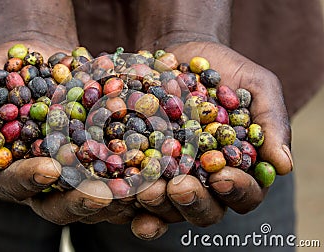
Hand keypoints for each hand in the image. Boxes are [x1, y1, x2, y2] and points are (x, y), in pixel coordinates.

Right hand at [0, 40, 136, 224]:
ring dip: (116, 194)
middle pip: (60, 203)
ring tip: (135, 186)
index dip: (31, 180)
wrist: (34, 57)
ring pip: (94, 195)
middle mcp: (42, 181)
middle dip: (81, 199)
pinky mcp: (99, 157)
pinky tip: (152, 165)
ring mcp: (73, 172)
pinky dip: (134, 168)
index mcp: (7, 173)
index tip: (50, 168)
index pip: (15, 185)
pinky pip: (118, 169)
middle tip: (102, 193)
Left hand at [134, 41, 292, 237]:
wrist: (184, 52)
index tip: (222, 177)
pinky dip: (129, 192)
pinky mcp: (143, 166)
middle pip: (204, 210)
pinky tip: (120, 187)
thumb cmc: (227, 71)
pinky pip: (136, 187)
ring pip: (167, 206)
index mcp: (239, 169)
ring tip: (146, 188)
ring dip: (157, 203)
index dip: (236, 190)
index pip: (245, 194)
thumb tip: (284, 165)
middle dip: (192, 202)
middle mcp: (206, 181)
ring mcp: (172, 176)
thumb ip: (272, 123)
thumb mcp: (258, 87)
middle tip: (179, 187)